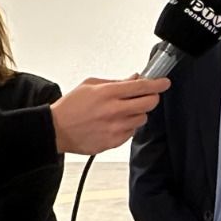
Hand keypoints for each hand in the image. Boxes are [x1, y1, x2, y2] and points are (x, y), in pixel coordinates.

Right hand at [51, 76, 169, 154]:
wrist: (56, 130)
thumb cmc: (70, 107)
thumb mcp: (90, 85)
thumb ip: (115, 82)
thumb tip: (134, 78)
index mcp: (107, 93)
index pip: (141, 86)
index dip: (157, 84)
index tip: (164, 83)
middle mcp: (113, 110)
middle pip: (149, 104)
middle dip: (152, 98)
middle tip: (148, 96)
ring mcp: (114, 128)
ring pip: (142, 118)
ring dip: (137, 113)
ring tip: (122, 111)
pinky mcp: (113, 141)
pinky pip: (131, 132)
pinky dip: (128, 127)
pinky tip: (115, 123)